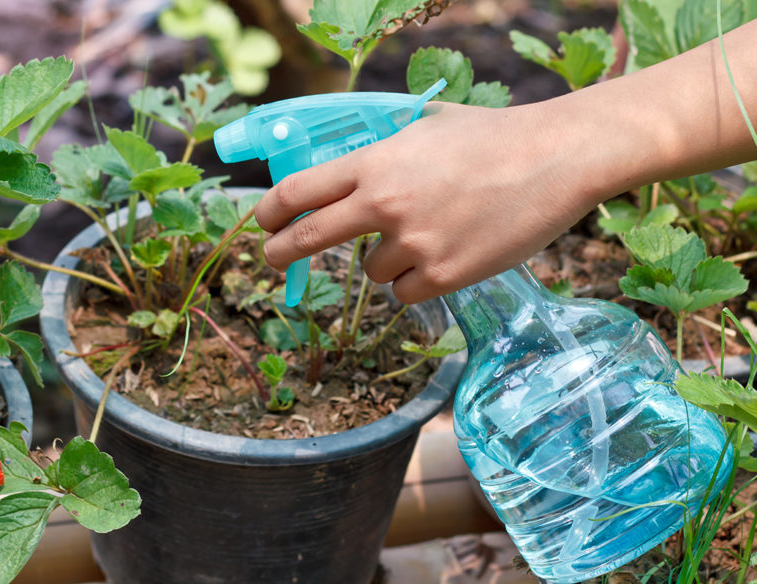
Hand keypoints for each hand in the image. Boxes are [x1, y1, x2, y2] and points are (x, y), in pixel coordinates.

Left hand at [253, 101, 600, 303]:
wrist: (556, 158)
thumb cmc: (493, 136)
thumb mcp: (425, 126)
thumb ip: (382, 149)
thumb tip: (347, 169)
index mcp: (374, 162)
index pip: (298, 191)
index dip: (271, 211)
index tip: (264, 224)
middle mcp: (384, 203)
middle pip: (309, 238)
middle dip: (282, 252)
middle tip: (274, 259)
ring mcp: (413, 242)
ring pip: (371, 271)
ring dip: (388, 260)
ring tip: (434, 232)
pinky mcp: (444, 275)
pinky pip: (404, 292)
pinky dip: (418, 281)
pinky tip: (449, 254)